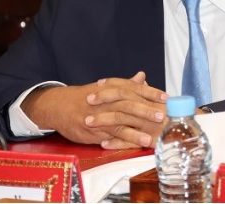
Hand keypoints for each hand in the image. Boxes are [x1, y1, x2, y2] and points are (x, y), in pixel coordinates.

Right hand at [22, 71, 166, 148]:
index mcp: (111, 88)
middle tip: (162, 117)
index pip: (133, 89)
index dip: (150, 93)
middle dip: (145, 111)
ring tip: (149, 139)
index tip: (167, 98)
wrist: (58, 105)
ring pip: (118, 123)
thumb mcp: (105, 87)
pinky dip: (119, 141)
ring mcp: (97, 116)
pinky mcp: (91, 131)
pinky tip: (130, 146)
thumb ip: (126, 84)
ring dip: (134, 132)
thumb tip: (142, 76)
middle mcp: (105, 101)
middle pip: (127, 105)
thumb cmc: (87, 96)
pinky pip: (107, 137)